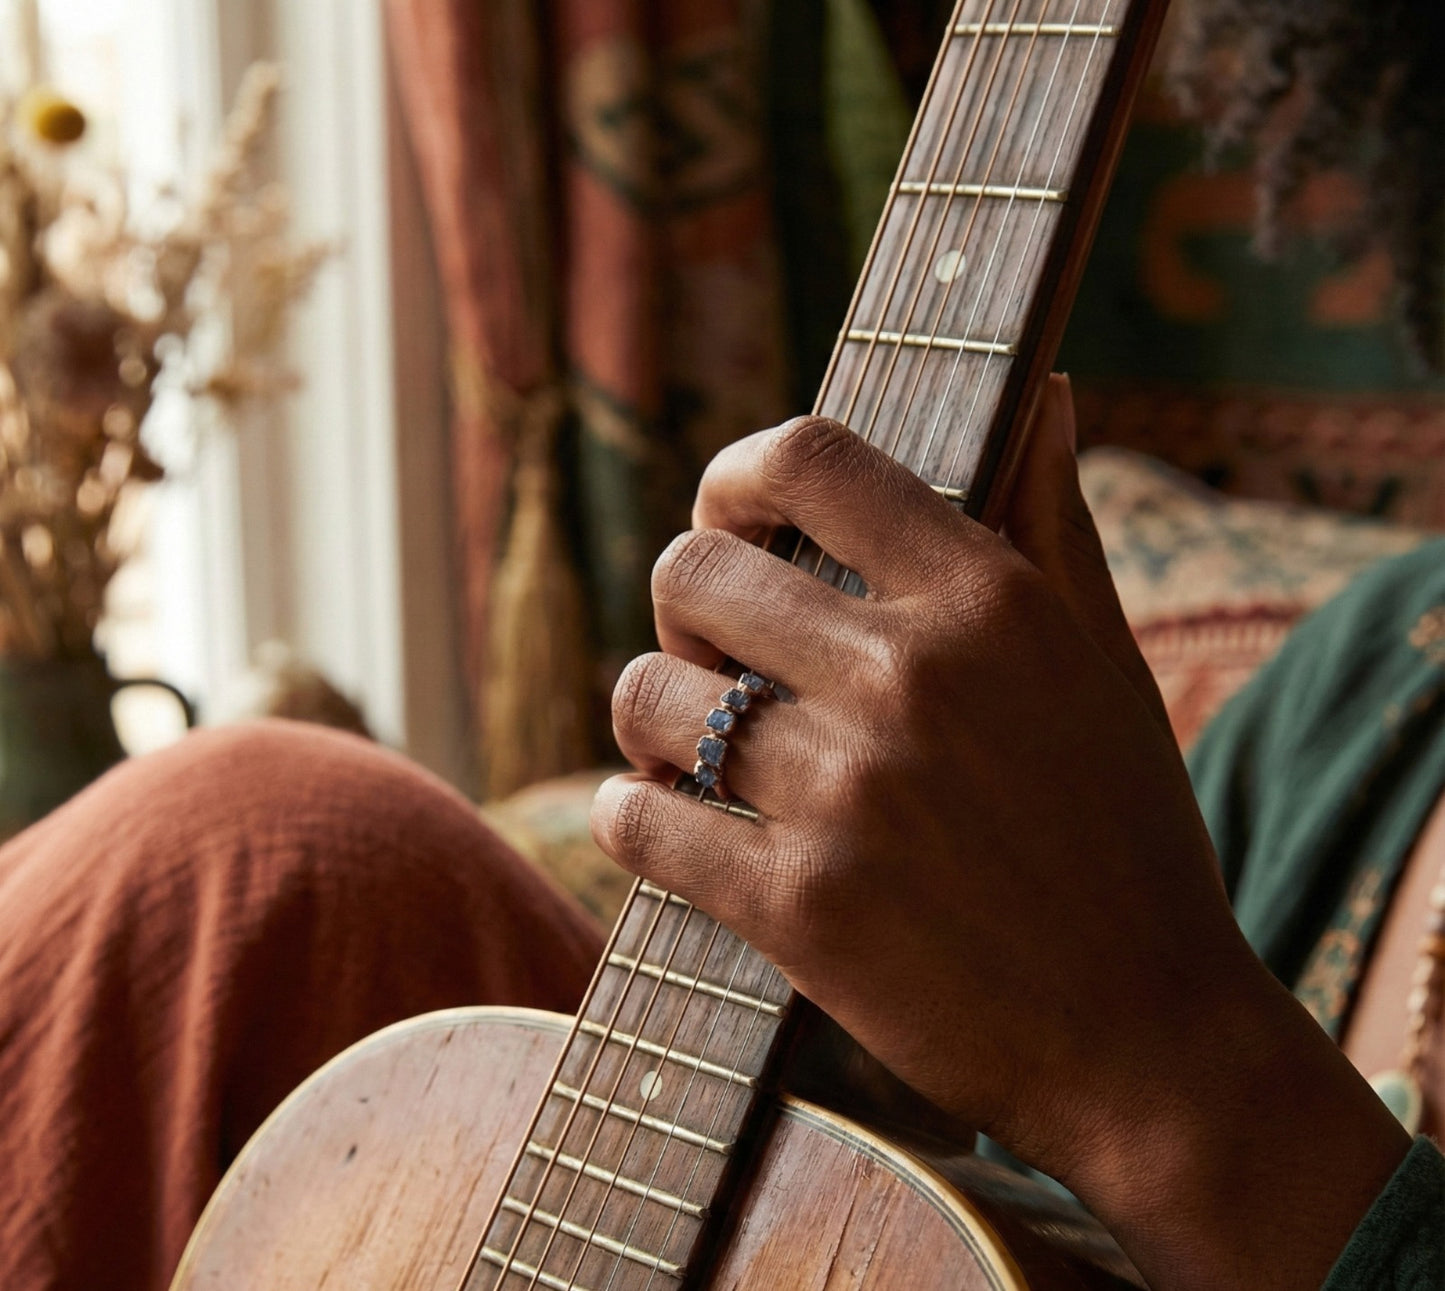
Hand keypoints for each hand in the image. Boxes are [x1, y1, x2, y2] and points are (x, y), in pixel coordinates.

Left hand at [592, 379, 1408, 1289]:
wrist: (1146, 1044)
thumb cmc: (1127, 843)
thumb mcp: (1105, 666)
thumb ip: (1051, 518)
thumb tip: (1042, 392)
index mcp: (989, 600)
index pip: (808, 458)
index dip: (736, 471)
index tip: (731, 509)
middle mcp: (910, 677)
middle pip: (693, 567)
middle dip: (681, 603)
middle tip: (708, 648)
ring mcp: (847, 793)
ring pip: (647, 693)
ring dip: (646, 712)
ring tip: (681, 740)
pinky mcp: (797, 906)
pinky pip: (637, 817)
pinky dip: (627, 813)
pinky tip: (655, 817)